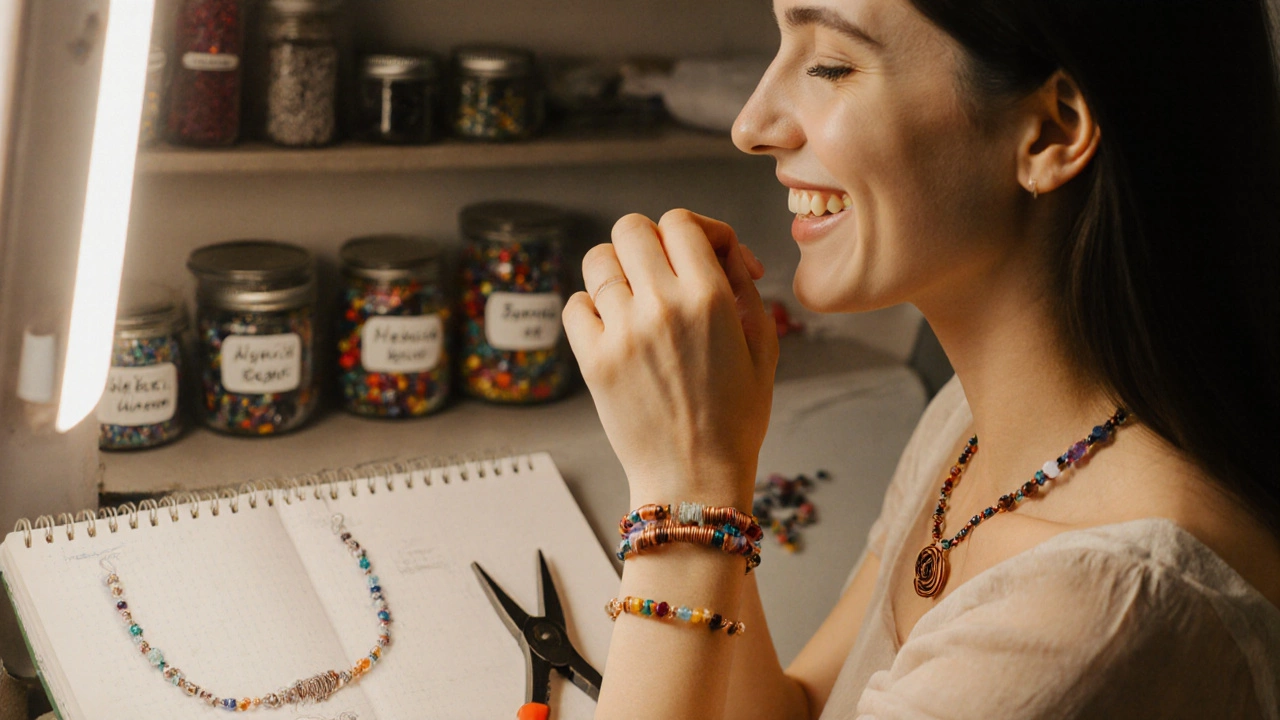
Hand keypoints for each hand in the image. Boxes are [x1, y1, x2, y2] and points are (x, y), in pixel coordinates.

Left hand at [563, 210, 778, 506]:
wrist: (694, 480)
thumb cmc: (735, 420)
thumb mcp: (764, 348)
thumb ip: (744, 289)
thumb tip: (724, 252)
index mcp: (709, 299)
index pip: (681, 222)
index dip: (695, 230)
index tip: (707, 256)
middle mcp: (660, 306)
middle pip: (631, 228)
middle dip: (650, 241)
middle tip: (665, 270)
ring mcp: (621, 332)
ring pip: (597, 259)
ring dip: (618, 270)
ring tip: (636, 298)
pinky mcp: (592, 360)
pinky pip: (574, 304)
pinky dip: (591, 308)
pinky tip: (615, 328)